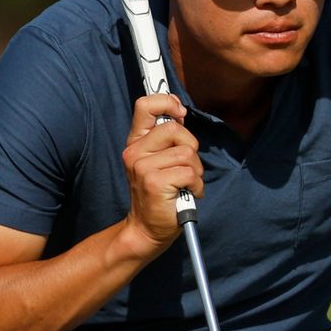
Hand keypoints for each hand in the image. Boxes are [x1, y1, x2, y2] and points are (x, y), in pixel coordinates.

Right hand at [121, 94, 203, 250]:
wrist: (147, 229)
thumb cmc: (160, 194)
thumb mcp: (159, 160)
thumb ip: (167, 136)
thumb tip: (178, 108)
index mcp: (136, 142)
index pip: (145, 105)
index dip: (166, 102)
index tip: (180, 112)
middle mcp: (135, 152)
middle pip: (175, 129)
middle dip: (191, 148)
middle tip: (185, 168)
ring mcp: (143, 167)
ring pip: (187, 153)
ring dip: (195, 172)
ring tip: (185, 184)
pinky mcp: (155, 182)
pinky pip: (190, 173)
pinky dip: (195, 186)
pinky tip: (185, 194)